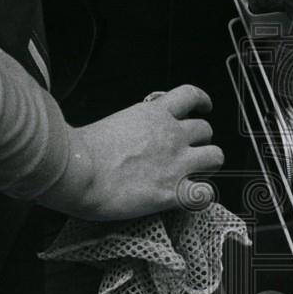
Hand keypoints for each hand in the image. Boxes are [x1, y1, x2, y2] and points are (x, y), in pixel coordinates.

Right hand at [39, 85, 223, 220]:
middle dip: (201, 139)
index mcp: (154, 114)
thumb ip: (131, 126)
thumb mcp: (111, 123)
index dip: (202, 101)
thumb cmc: (81, 149)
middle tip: (191, 150)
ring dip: (209, 164)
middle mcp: (172, 135)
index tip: (204, 108)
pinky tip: (192, 197)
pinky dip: (202, 196)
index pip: (190, 96)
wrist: (77, 172)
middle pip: (206, 130)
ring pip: (215, 157)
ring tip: (199, 172)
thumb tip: (128, 136)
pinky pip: (206, 193)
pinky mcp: (174, 192)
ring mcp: (177, 163)